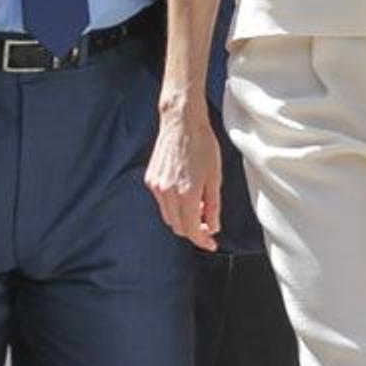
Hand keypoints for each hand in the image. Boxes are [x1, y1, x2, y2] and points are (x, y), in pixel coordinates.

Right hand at [146, 103, 221, 251]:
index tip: (211, 244)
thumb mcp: (216, 177)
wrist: (181, 122)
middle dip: (194, 230)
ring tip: (199, 206)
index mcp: (186, 194)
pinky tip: (186, 195)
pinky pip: (161, 203)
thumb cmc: (202, 144)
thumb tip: (213, 227)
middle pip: (178, 227)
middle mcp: (167, 193)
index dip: (202, 240)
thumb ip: (213, 205)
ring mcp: (156, 186)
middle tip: (208, 225)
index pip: (192, 229)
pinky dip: (174, 206)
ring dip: (183, 219)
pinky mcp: (150, 179)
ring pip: (169, 216)